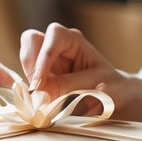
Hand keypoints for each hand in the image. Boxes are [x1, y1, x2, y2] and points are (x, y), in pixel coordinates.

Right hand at [20, 23, 141, 122]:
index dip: (44, 57)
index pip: (54, 36)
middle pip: (31, 40)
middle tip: (36, 90)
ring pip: (25, 59)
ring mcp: (46, 62)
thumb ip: (71, 88)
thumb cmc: (113, 87)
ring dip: (28, 79)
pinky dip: (28, 91)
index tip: (39, 84)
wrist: (116, 99)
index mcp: (73, 41)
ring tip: (41, 100)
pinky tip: (38, 104)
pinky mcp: (40, 79)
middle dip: (30, 64)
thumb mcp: (99, 88)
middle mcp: (57, 47)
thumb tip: (41, 93)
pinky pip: (26, 78)